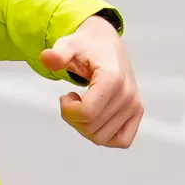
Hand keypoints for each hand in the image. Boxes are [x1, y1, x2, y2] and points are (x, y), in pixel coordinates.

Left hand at [47, 17, 141, 147]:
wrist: (106, 43)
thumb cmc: (87, 46)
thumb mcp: (69, 45)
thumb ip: (58, 54)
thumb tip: (47, 57)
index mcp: (112, 79)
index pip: (86, 113)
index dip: (68, 110)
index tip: (65, 96)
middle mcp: (128, 94)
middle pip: (91, 128)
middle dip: (73, 118)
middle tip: (72, 101)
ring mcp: (135, 105)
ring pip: (102, 138)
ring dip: (86, 127)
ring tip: (84, 106)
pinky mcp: (137, 112)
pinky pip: (122, 141)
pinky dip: (105, 136)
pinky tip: (97, 118)